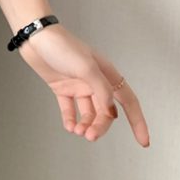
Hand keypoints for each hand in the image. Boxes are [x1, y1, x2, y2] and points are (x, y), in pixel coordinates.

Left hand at [16, 24, 149, 146]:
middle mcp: (94, 81)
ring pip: (88, 112)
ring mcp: (78, 84)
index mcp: (106, 73)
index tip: (144, 142)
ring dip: (85, 125)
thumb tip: (111, 112)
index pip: (128, 101)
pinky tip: (70, 126)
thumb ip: (101, 90)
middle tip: (90, 136)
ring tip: (78, 132)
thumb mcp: (87, 67)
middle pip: (105, 112)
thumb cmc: (62, 45)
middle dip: (100, 126)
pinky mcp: (61, 87)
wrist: (35, 37)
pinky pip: (70, 109)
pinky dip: (71, 119)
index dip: (138, 121)